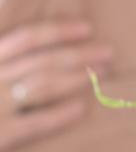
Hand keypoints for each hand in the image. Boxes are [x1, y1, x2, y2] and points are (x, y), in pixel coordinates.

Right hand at [0, 20, 112, 151]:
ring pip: (42, 86)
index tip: (86, 27)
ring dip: (77, 78)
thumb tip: (17, 50)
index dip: (57, 31)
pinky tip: (81, 109)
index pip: (23, 38)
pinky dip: (59, 115)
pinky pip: (33, 124)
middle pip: (41, 61)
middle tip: (110, 52)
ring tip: (104, 75)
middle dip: (79, 55)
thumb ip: (4, 60)